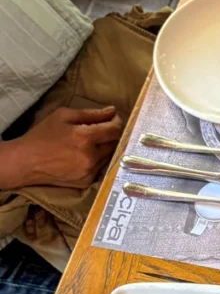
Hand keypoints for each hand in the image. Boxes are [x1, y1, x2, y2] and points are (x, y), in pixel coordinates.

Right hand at [0, 106, 123, 189]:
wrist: (27, 161)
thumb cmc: (43, 135)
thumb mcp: (63, 116)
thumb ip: (91, 114)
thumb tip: (112, 111)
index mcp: (85, 137)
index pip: (115, 130)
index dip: (117, 122)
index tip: (114, 118)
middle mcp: (91, 156)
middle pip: (114, 143)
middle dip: (110, 134)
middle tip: (101, 129)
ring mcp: (90, 171)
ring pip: (109, 156)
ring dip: (104, 148)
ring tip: (90, 142)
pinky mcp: (87, 182)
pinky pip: (100, 167)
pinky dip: (97, 160)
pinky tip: (84, 155)